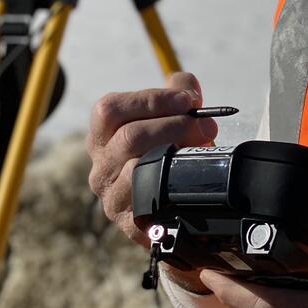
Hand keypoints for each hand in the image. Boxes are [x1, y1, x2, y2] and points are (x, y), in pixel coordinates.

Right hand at [85, 72, 217, 281]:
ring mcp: (111, 197)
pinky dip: (172, 185)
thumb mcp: (174, 119)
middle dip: (174, 125)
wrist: (180, 206)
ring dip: (176, 153)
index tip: (187, 101)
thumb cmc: (171, 155)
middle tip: (207, 127)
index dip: (150, 100)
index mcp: (102, 136)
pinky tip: (189, 177)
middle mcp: (99, 166)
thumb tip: (188, 84)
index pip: (110, 109)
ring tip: (202, 149)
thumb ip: (179, 93)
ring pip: (138, 168)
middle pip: (128, 136)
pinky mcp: (129, 223)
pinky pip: (148, 201)